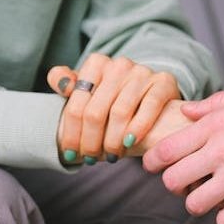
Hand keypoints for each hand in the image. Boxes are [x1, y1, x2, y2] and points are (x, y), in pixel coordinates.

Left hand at [47, 53, 180, 163]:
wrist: (152, 95)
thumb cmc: (113, 98)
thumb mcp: (88, 90)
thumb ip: (68, 84)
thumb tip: (60, 82)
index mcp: (96, 63)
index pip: (76, 105)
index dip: (71, 134)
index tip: (70, 154)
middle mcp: (119, 65)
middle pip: (95, 112)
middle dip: (90, 142)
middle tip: (91, 159)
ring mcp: (142, 72)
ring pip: (120, 113)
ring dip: (112, 141)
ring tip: (111, 156)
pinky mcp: (163, 82)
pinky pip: (149, 107)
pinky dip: (137, 128)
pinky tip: (129, 143)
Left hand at [143, 83, 223, 223]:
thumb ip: (220, 103)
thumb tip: (188, 110)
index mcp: (219, 122)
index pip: (166, 148)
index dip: (153, 161)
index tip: (155, 167)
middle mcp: (221, 149)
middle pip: (172, 180)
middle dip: (176, 185)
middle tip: (188, 185)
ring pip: (194, 204)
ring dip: (202, 204)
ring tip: (215, 198)